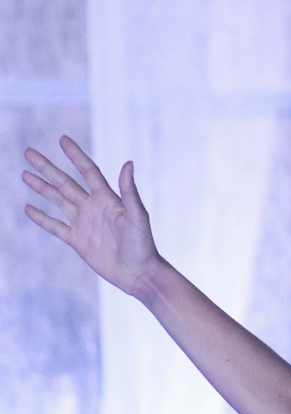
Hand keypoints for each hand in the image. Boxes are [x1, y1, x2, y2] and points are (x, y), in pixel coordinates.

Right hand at [22, 135, 160, 295]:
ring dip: (42, 187)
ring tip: (25, 174)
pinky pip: (55, 226)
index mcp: (107, 199)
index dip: (75, 155)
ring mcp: (84, 223)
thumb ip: (130, 191)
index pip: (88, 171)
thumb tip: (128, 163)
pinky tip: (28, 207)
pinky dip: (41, 217)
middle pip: (65, 182)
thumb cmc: (143, 245)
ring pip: (58, 200)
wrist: (139, 274)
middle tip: (29, 152)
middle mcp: (93, 207)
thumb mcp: (137, 216)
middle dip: (47, 167)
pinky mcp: (78, 241)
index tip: (62, 139)